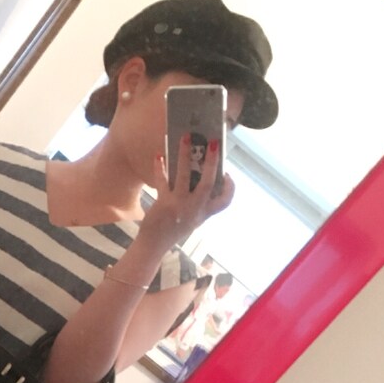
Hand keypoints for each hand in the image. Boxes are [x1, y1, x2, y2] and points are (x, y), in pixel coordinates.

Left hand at [140, 135, 234, 253]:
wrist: (153, 246)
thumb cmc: (172, 229)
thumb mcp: (191, 219)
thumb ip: (197, 202)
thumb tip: (197, 172)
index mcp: (204, 214)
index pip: (225, 202)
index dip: (230, 187)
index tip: (227, 175)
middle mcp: (194, 210)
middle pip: (208, 183)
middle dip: (212, 162)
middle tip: (214, 142)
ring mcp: (179, 206)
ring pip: (185, 176)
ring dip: (185, 155)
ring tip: (185, 137)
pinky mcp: (163, 203)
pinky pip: (162, 180)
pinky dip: (160, 167)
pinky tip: (159, 155)